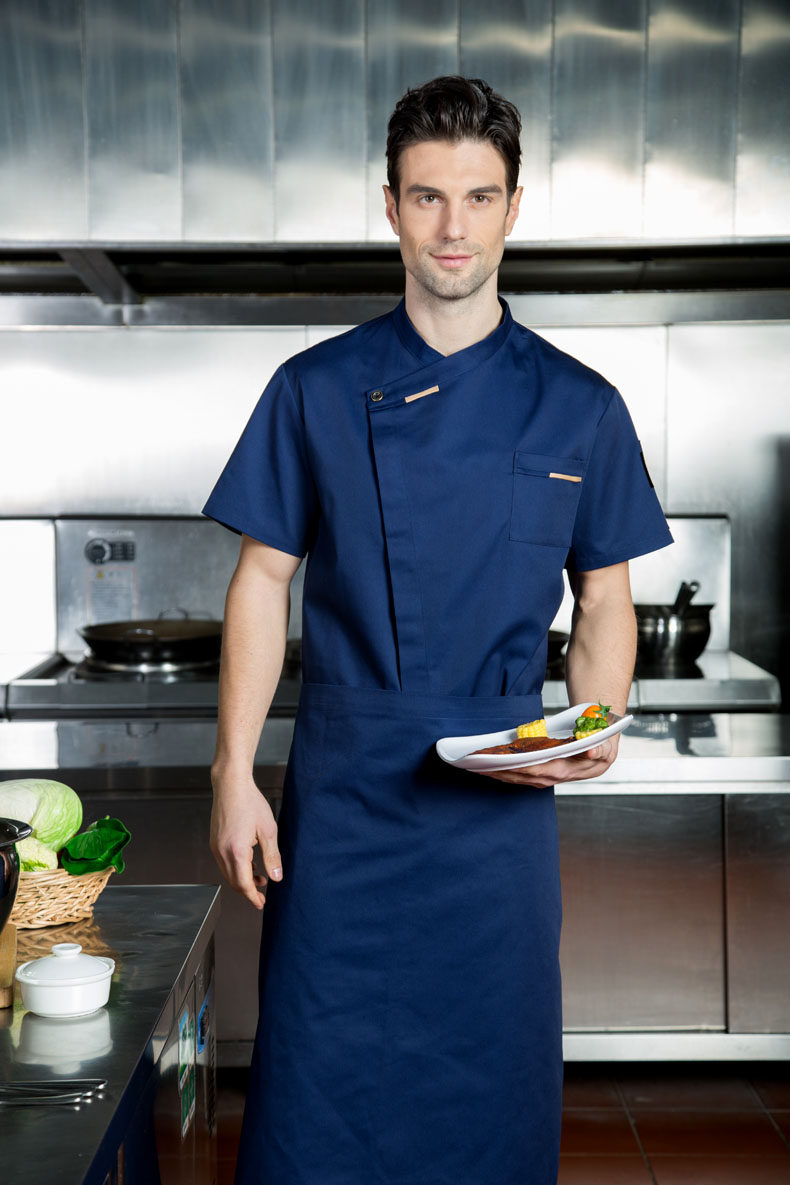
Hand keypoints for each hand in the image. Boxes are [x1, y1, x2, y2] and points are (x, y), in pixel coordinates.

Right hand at [209, 771, 282, 909]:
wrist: (231, 785)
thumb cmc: (250, 803)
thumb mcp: (268, 830)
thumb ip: (272, 857)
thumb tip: (277, 878)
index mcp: (236, 851)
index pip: (243, 884)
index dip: (253, 897)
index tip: (261, 904)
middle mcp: (221, 852)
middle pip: (233, 882)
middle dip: (248, 891)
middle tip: (262, 896)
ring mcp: (215, 846)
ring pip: (227, 873)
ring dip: (242, 880)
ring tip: (259, 879)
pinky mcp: (214, 841)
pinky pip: (224, 862)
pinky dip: (235, 869)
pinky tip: (249, 862)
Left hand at [481, 736, 619, 788]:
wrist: (601, 745)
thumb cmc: (598, 739)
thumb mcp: (602, 741)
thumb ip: (599, 747)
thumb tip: (594, 752)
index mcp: (569, 768)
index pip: (540, 770)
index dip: (519, 768)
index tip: (501, 763)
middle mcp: (556, 776)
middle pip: (524, 776)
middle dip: (500, 772)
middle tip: (478, 766)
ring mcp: (548, 777)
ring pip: (520, 778)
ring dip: (498, 774)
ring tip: (477, 767)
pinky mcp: (542, 775)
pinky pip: (520, 776)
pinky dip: (504, 773)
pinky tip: (489, 768)